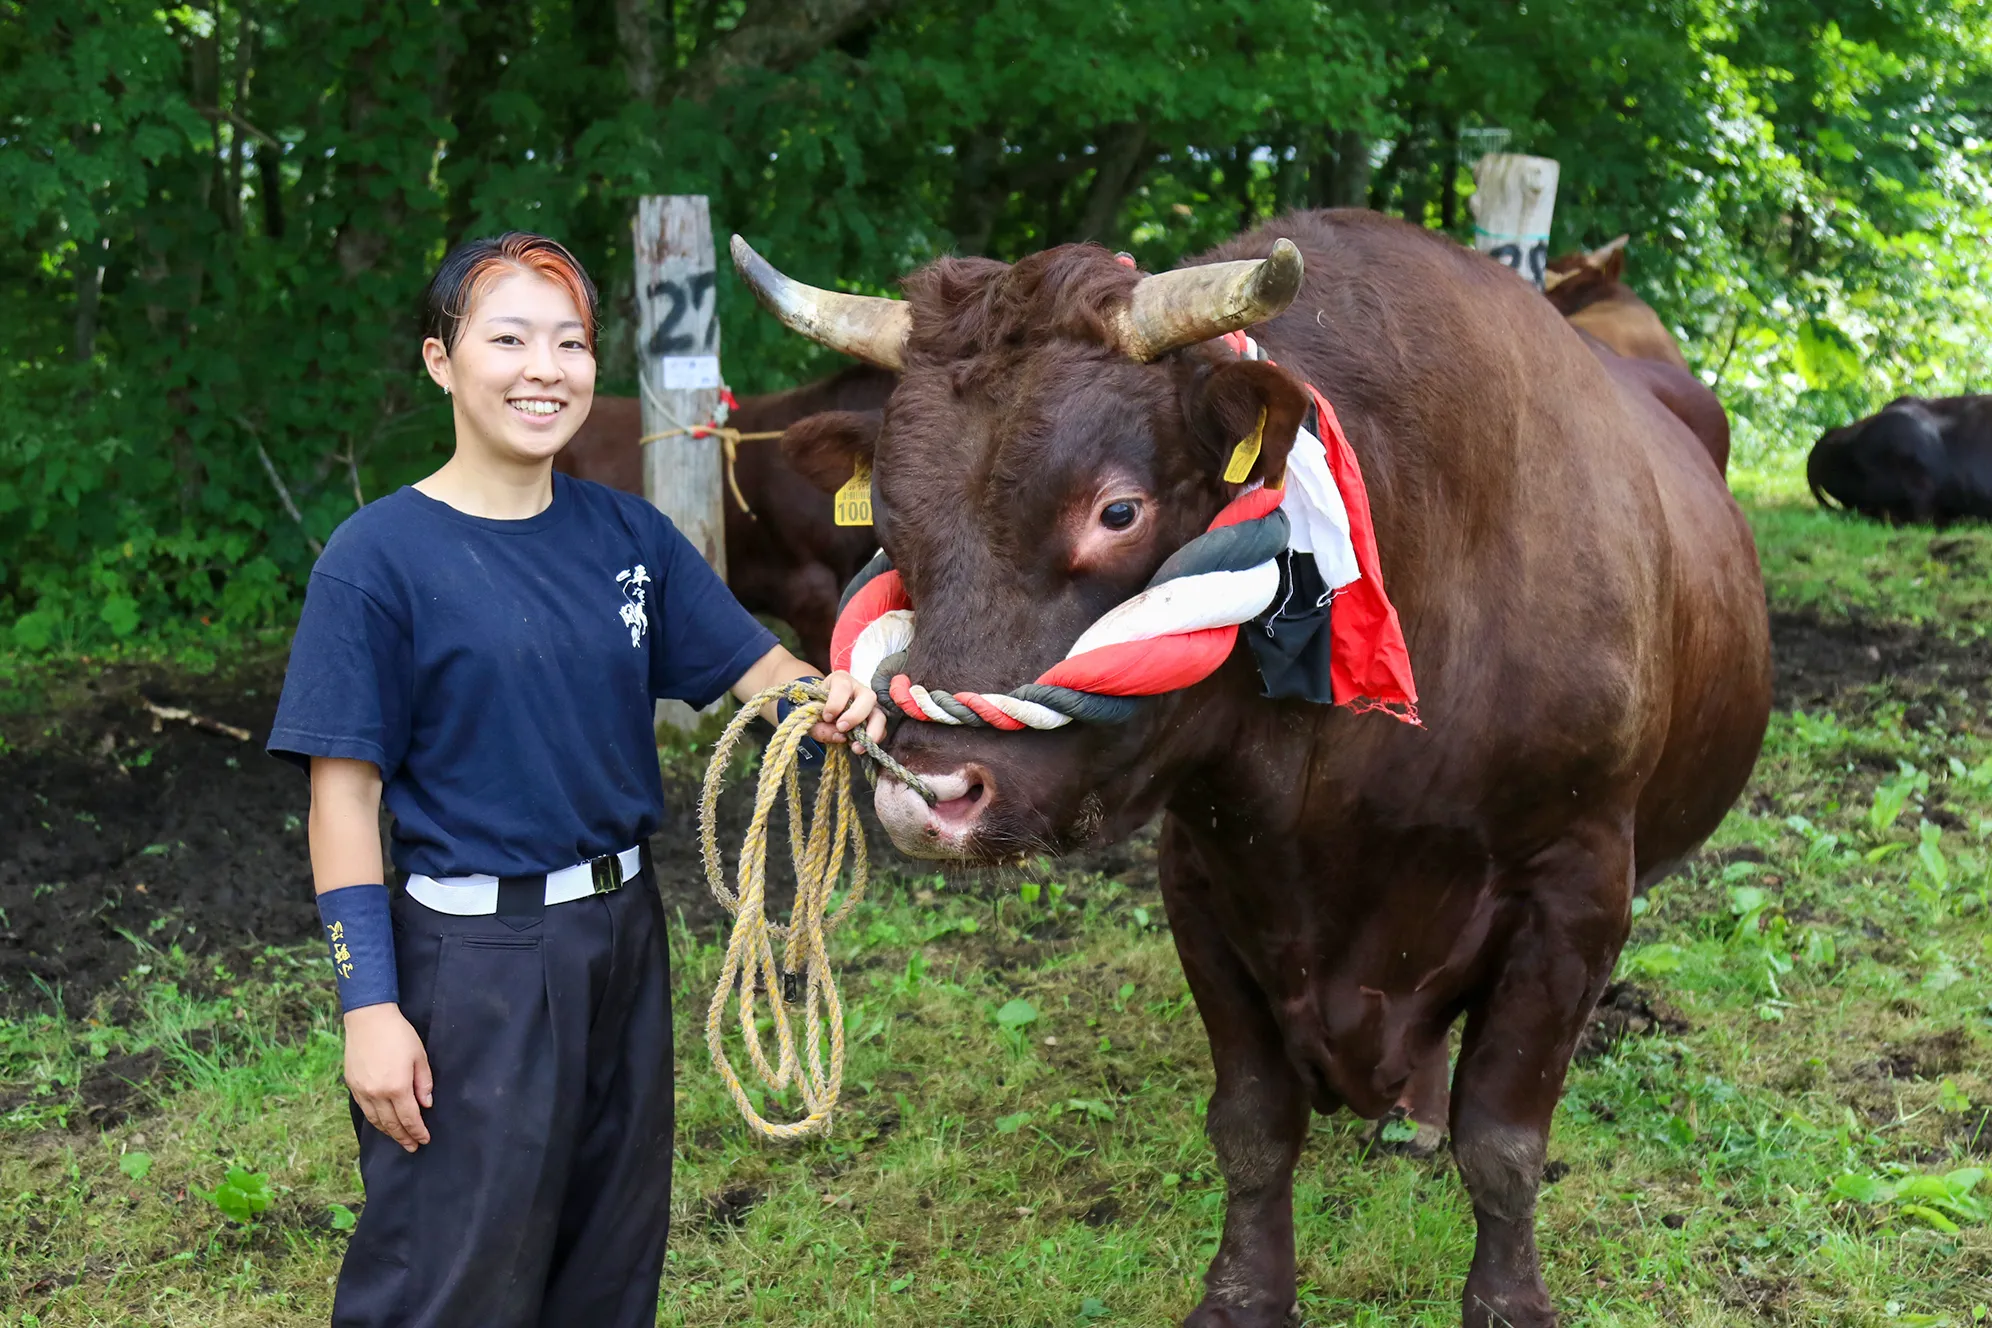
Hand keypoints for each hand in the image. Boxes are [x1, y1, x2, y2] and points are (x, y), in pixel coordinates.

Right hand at [344, 1003, 433, 1151]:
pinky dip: (375, 1120)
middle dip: (404, 1138)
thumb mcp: (419, 1056)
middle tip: (412, 1147)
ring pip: (376, 1121)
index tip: (424, 1140)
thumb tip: (426, 1105)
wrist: (368, 1019)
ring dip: (389, 1132)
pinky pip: (365, 1110)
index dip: (418, 1132)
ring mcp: (362, 1091)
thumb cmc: (398, 1034)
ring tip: (399, 1139)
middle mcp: (377, 1094)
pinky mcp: (352, 1085)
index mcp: (397, 1087)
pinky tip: (382, 1123)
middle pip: (392, 1124)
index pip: (410, 1118)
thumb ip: (423, 1083)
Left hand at [812, 671, 887, 746]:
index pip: (843, 686)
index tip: (826, 717)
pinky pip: (882, 730)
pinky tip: (860, 747)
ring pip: (879, 715)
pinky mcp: (875, 720)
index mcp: (841, 681)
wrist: (822, 712)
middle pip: (868, 697)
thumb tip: (840, 737)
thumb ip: (820, 727)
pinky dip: (873, 739)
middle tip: (842, 728)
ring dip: (871, 732)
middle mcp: (859, 689)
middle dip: (856, 715)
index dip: (835, 703)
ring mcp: (870, 705)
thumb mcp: (811, 716)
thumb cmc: (817, 710)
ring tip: (857, 747)